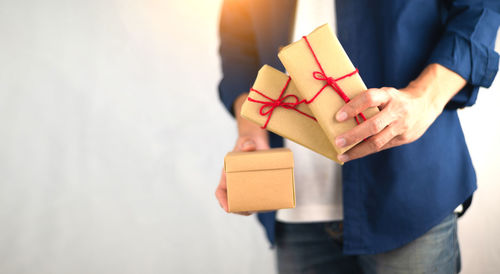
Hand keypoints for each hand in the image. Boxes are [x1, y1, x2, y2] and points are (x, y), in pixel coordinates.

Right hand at [215, 135, 269, 214]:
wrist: (257, 142)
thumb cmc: (247, 142)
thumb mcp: (245, 141)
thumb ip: (246, 142)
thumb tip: (249, 147)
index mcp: (228, 175)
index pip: (220, 191)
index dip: (222, 201)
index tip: (228, 208)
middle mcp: (236, 183)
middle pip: (234, 201)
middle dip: (240, 209)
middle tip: (249, 211)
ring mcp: (248, 185)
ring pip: (247, 202)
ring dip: (252, 208)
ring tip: (262, 209)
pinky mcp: (259, 184)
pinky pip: (259, 197)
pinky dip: (264, 202)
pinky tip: (271, 205)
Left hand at [333, 64, 465, 161]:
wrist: (426, 104)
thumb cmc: (395, 99)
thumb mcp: (385, 94)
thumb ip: (369, 102)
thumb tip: (341, 115)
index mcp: (389, 95)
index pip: (370, 98)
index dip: (354, 106)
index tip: (338, 116)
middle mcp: (397, 110)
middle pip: (373, 125)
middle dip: (353, 135)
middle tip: (337, 141)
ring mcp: (401, 126)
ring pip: (378, 141)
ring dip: (357, 150)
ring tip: (342, 154)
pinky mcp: (403, 138)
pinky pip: (381, 147)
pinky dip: (365, 151)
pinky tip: (352, 154)